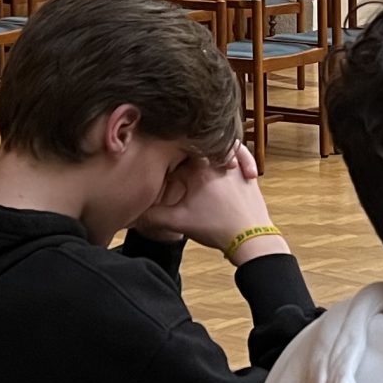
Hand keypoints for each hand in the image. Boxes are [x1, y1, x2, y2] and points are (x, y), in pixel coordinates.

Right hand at [135, 143, 280, 256]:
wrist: (251, 239)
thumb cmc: (217, 227)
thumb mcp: (179, 221)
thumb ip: (153, 216)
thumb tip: (132, 215)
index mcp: (199, 167)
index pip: (179, 149)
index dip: (168, 151)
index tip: (162, 155)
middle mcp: (219, 161)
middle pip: (202, 143)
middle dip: (190, 146)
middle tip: (181, 150)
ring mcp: (237, 166)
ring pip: (225, 145)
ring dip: (216, 149)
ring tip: (207, 160)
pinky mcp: (249, 176)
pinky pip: (241, 157)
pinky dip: (234, 159)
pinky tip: (228, 169)